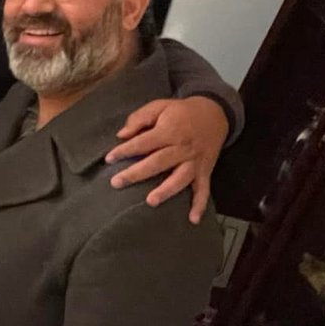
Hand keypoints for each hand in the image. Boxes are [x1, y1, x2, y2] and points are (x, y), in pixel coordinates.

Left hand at [105, 96, 228, 222]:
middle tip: (117, 183)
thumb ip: (139, 118)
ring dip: (166, 190)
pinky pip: (204, 189)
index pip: (144, 142)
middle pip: (158, 162)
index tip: (109, 159)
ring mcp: (194, 161)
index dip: (125, 150)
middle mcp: (182, 148)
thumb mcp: (160, 106)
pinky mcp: (205, 171)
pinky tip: (193, 220)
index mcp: (169, 131)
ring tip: (150, 201)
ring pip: (180, 178)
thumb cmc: (181, 111)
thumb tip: (121, 135)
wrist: (215, 113)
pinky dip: (200, 205)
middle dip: (136, 173)